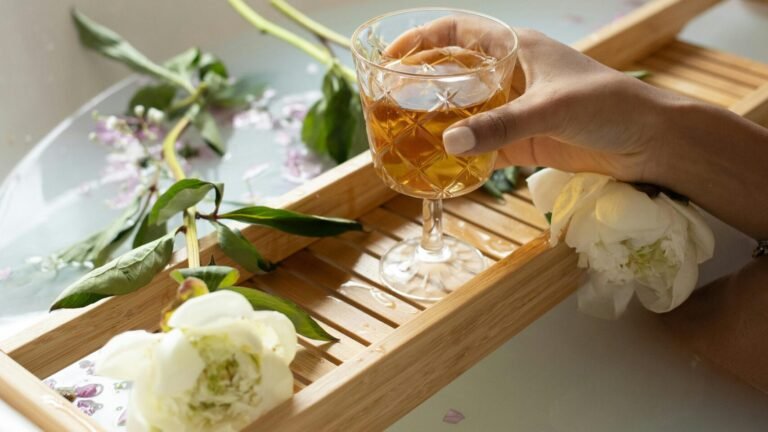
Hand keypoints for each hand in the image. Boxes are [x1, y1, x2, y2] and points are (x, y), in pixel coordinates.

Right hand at [386, 18, 688, 182]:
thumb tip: (448, 143)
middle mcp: (508, 76)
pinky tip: (441, 167)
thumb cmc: (606, 105)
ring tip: (405, 138)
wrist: (648, 142)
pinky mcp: (521, 141)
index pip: (459, 32)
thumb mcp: (551, 109)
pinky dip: (461, 155)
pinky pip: (481, 145)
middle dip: (421, 83)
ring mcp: (513, 110)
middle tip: (389, 102)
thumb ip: (500, 126)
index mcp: (515, 49)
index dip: (422, 39)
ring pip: (464, 111)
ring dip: (438, 123)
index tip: (392, 56)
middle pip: (454, 72)